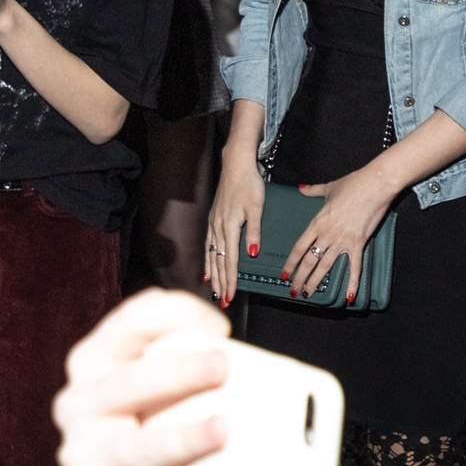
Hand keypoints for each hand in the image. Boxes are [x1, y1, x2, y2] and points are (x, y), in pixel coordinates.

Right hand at [54, 289, 239, 465]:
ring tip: (221, 434)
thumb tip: (265, 376)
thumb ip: (195, 366)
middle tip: (222, 368)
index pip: (132, 321)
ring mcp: (83, 452)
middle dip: (178, 373)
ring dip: (182, 439)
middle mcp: (81, 401)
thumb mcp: (161, 381)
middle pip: (130, 381)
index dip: (176, 315)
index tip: (221, 329)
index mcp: (98, 358)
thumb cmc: (150, 417)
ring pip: (137, 446)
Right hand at [206, 153, 265, 307]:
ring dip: (214, 274)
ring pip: (212, 254)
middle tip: (222, 300)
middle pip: (219, 261)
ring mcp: (214, 223)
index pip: (231, 260)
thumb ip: (254, 232)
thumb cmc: (249, 184)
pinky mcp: (213, 219)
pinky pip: (209, 244)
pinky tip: (208, 267)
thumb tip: (252, 254)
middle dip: (221, 282)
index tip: (231, 295)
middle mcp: (218, 228)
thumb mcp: (256, 208)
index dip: (231, 279)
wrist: (236, 165)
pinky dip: (208, 259)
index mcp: (229, 227)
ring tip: (214, 290)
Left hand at [286, 162, 398, 304]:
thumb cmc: (353, 184)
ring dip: (315, 282)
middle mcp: (326, 234)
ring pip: (324, 266)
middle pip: (309, 261)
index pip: (299, 247)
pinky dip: (352, 283)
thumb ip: (313, 191)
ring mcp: (342, 240)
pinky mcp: (358, 243)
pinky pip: (354, 267)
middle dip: (299, 278)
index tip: (285, 273)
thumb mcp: (329, 187)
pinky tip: (349, 296)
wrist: (374, 185)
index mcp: (317, 222)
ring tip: (307, 294)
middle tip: (293, 291)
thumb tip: (301, 189)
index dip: (291, 263)